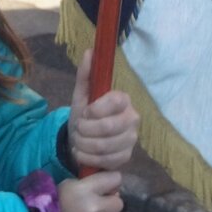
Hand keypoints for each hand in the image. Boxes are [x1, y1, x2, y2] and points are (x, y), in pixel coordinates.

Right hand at [56, 171, 123, 211]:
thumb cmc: (53, 205)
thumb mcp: (68, 185)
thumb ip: (90, 183)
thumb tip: (110, 186)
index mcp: (85, 189)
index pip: (115, 178)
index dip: (111, 182)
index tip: (107, 185)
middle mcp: (94, 208)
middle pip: (118, 202)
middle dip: (110, 203)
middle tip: (99, 205)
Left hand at [68, 50, 139, 170]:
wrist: (81, 141)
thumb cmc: (84, 115)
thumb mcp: (81, 95)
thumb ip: (85, 74)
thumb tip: (90, 51)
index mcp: (123, 100)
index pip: (116, 101)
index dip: (96, 109)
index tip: (85, 112)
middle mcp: (132, 118)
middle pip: (109, 127)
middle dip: (85, 130)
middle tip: (78, 128)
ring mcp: (131, 139)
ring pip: (105, 146)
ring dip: (84, 145)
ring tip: (78, 141)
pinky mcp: (126, 157)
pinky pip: (106, 160)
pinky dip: (88, 158)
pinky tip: (83, 153)